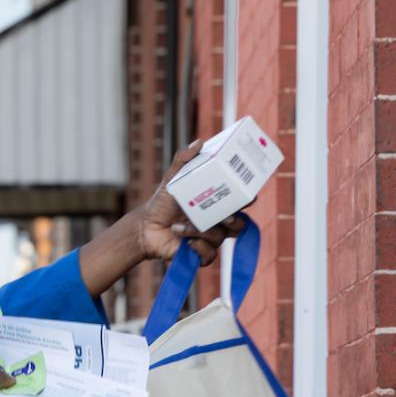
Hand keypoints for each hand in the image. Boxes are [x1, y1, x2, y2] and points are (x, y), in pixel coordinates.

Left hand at [136, 139, 245, 265]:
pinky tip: (184, 241)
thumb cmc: (162, 204)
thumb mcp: (172, 180)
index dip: (248, 199)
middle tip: (225, 217)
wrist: (145, 228)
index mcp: (215, 204)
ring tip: (180, 226)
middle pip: (239, 224)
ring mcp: (210, 239)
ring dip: (200, 232)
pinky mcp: (201, 254)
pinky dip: (197, 247)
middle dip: (234, 220)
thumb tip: (199, 142)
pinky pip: (209, 254)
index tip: (249, 195)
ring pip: (220, 238)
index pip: (239, 202)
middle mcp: (217, 222)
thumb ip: (183, 161)